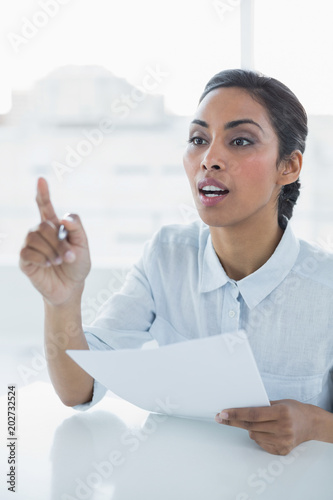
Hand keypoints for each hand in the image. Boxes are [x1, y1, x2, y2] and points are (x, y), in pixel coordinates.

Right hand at [19, 177, 90, 305]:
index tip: (41, 179)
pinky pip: (27, 252)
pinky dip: (42, 259)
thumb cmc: (78, 265)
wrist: (71, 288)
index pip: (45, 205)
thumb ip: (76, 228)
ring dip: (52, 251)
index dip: (42, 193)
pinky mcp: (25, 260)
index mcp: (54, 226)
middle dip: (59, 242)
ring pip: (34, 237)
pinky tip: (49, 265)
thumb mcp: (83, 245)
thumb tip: (63, 219)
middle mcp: (40, 233)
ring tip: (60, 262)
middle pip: (44, 225)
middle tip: (70, 256)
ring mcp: (30, 245)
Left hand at [215, 399, 315, 454]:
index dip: (236, 413)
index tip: (223, 413)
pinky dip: (258, 436)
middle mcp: (284, 428)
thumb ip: (261, 405)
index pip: (254, 414)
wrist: (311, 423)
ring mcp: (284, 441)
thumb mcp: (279, 402)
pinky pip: (261, 444)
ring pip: (254, 435)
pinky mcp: (283, 451)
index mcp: (282, 413)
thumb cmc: (292, 409)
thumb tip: (238, 406)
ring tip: (256, 422)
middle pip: (251, 425)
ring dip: (249, 428)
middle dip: (234, 421)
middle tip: (220, 417)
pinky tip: (265, 431)